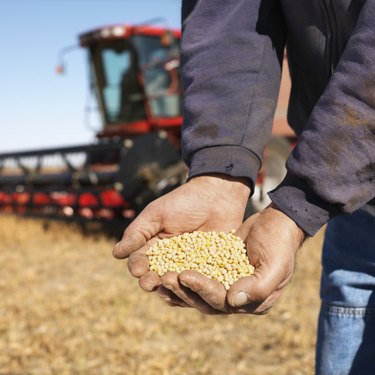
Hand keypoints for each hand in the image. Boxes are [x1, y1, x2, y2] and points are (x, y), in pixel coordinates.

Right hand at [113, 174, 250, 295]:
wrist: (218, 195)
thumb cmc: (184, 202)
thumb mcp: (156, 214)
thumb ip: (137, 233)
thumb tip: (116, 254)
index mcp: (154, 248)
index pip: (140, 261)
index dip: (138, 267)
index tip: (138, 269)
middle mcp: (170, 261)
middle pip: (157, 276)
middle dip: (152, 281)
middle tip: (150, 283)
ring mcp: (190, 267)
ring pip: (178, 285)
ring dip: (172, 288)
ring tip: (169, 286)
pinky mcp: (211, 271)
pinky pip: (202, 284)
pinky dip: (197, 289)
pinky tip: (193, 290)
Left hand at [157, 204, 305, 313]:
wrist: (277, 222)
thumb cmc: (280, 243)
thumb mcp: (275, 264)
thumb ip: (258, 286)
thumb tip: (232, 300)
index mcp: (254, 301)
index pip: (223, 302)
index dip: (202, 290)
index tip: (185, 275)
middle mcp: (238, 297)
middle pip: (206, 301)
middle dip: (185, 290)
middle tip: (165, 277)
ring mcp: (227, 284)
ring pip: (198, 290)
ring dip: (179, 285)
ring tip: (160, 275)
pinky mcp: (218, 269)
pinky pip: (198, 274)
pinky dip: (183, 273)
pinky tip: (166, 268)